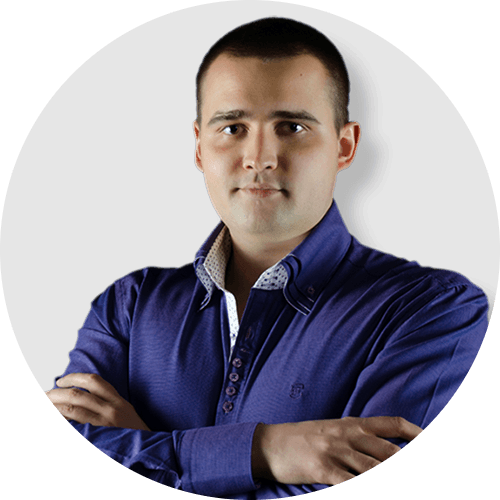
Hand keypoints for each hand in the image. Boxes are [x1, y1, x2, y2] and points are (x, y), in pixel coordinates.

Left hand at [46, 373, 150, 430]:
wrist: (147, 452)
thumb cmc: (133, 433)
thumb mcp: (125, 412)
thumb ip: (108, 402)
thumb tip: (81, 396)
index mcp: (118, 401)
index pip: (94, 381)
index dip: (74, 377)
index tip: (61, 381)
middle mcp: (111, 410)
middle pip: (78, 394)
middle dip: (57, 393)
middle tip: (47, 395)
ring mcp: (104, 425)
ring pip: (72, 409)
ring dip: (55, 406)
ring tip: (48, 404)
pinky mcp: (98, 438)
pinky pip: (76, 427)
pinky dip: (65, 421)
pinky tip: (60, 418)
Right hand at [252, 416, 421, 484]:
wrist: (270, 443)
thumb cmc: (304, 438)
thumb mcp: (332, 429)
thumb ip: (357, 436)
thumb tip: (386, 450)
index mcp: (352, 423)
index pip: (392, 424)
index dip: (416, 433)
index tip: (429, 439)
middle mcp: (347, 434)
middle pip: (389, 451)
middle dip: (404, 461)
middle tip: (415, 469)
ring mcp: (335, 451)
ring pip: (373, 468)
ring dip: (386, 474)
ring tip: (396, 479)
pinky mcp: (321, 468)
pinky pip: (348, 483)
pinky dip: (359, 486)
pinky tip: (362, 487)